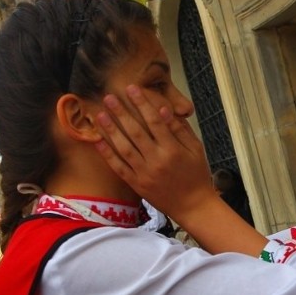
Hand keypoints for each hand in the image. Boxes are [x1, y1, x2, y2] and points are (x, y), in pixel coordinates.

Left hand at [93, 85, 214, 221]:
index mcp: (172, 150)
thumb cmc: (197, 175)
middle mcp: (156, 160)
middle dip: (121, 112)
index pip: (154, 121)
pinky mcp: (137, 184)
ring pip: (124, 148)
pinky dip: (108, 154)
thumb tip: (164, 110)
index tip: (132, 88)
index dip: (142, 103)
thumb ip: (180, 130)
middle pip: (135, 131)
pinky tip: (98, 141)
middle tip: (108, 96)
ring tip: (99, 114)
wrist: (193, 206)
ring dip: (110, 130)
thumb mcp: (196, 150)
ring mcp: (144, 173)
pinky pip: (119, 167)